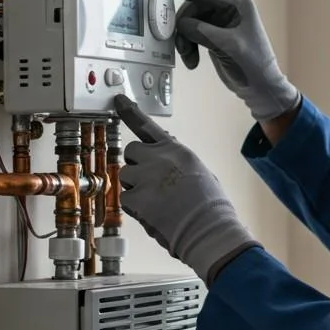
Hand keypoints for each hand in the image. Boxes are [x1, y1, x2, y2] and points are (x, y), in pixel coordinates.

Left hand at [113, 94, 259, 284]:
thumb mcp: (198, 172)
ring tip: (155, 201)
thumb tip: (163, 158)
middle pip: (131, 152)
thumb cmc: (210, 207)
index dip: (130, 113)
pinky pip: (125, 199)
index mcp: (176, 151)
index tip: (118, 101)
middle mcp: (159, 158)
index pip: (148, 126)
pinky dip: (135, 208)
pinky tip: (153, 213)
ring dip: (134, 187)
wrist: (208, 229)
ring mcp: (145, 177)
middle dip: (136, 164)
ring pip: (125, 176)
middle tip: (149, 181)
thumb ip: (177, 162)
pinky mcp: (136, 197)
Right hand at [167, 0, 300, 121]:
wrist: (260, 88)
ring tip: (188, 58)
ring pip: (193, 23)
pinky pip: (194, 34)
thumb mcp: (228, 45)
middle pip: (196, 9)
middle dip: (185, 26)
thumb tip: (181, 23)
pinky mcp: (215, 38)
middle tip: (180, 45)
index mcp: (238, 5)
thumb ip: (203, 31)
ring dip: (186, 39)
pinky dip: (189, 46)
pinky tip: (192, 60)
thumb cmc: (253, 64)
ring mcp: (222, 24)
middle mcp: (230, 11)